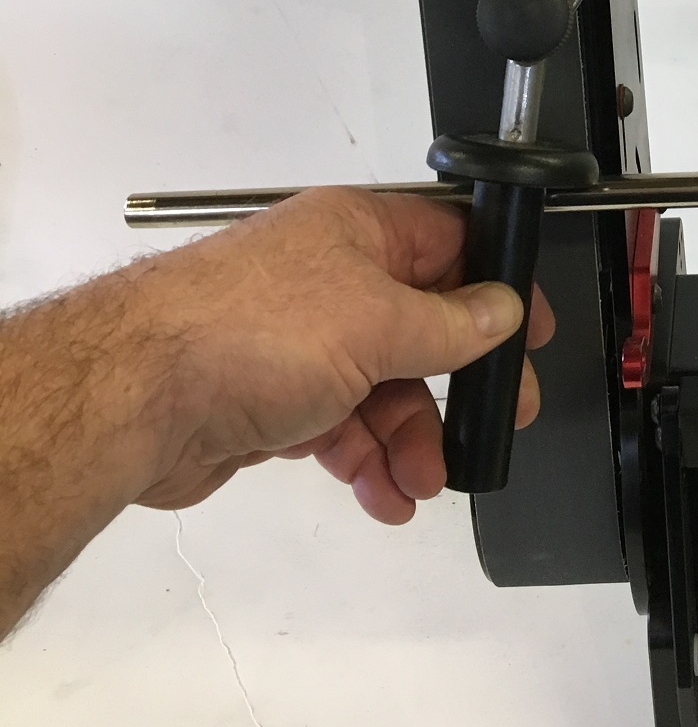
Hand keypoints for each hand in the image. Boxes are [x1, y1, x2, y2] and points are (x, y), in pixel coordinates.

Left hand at [129, 187, 553, 521]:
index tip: (531, 331)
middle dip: (459, 385)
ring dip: (412, 439)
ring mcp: (298, 341)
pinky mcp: (271, 400)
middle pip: (421, 328)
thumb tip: (502, 310)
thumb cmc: (247, 331)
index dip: (497, 287)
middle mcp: (328, 278)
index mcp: (357, 231)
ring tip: (422, 481)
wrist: (136, 398)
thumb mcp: (381, 322)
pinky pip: (342, 428)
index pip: (451, 243)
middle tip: (501, 420)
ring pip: (383, 389)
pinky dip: (367, 463)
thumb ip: (453, 324)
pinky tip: (384, 495)